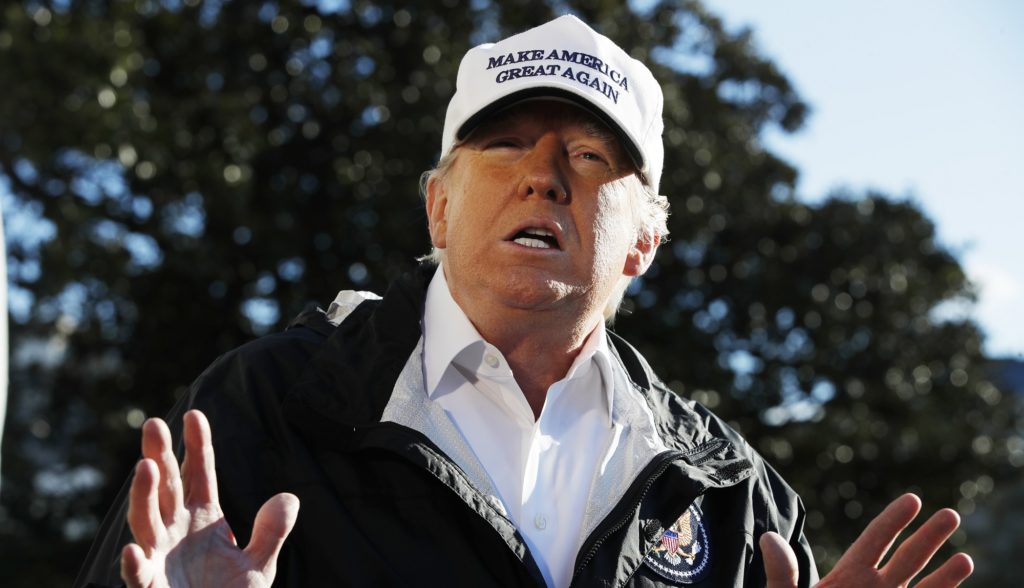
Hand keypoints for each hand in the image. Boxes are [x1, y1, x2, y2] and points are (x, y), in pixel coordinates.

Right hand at [121, 410, 299, 587]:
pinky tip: (132, 551)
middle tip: (154, 424)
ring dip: (144, 496)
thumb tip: (289, 498)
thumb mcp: (258, 565)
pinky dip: (134, 565)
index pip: (199, 475)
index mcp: (202, 519)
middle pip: (167, 487)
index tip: (194, 414)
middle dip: (159, 456)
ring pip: (146, 521)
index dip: (197, 446)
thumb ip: (271, 532)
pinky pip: (139, 576)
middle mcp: (175, 532)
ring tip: (145, 467)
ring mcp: (159, 558)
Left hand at [761, 493, 972, 587]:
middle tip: (951, 514)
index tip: (913, 500)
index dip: (894, 520)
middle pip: (907, 557)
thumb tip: (769, 538)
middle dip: (929, 537)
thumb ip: (783, 574)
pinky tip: (958, 585)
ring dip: (945, 575)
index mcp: (848, 577)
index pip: (875, 540)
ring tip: (966, 558)